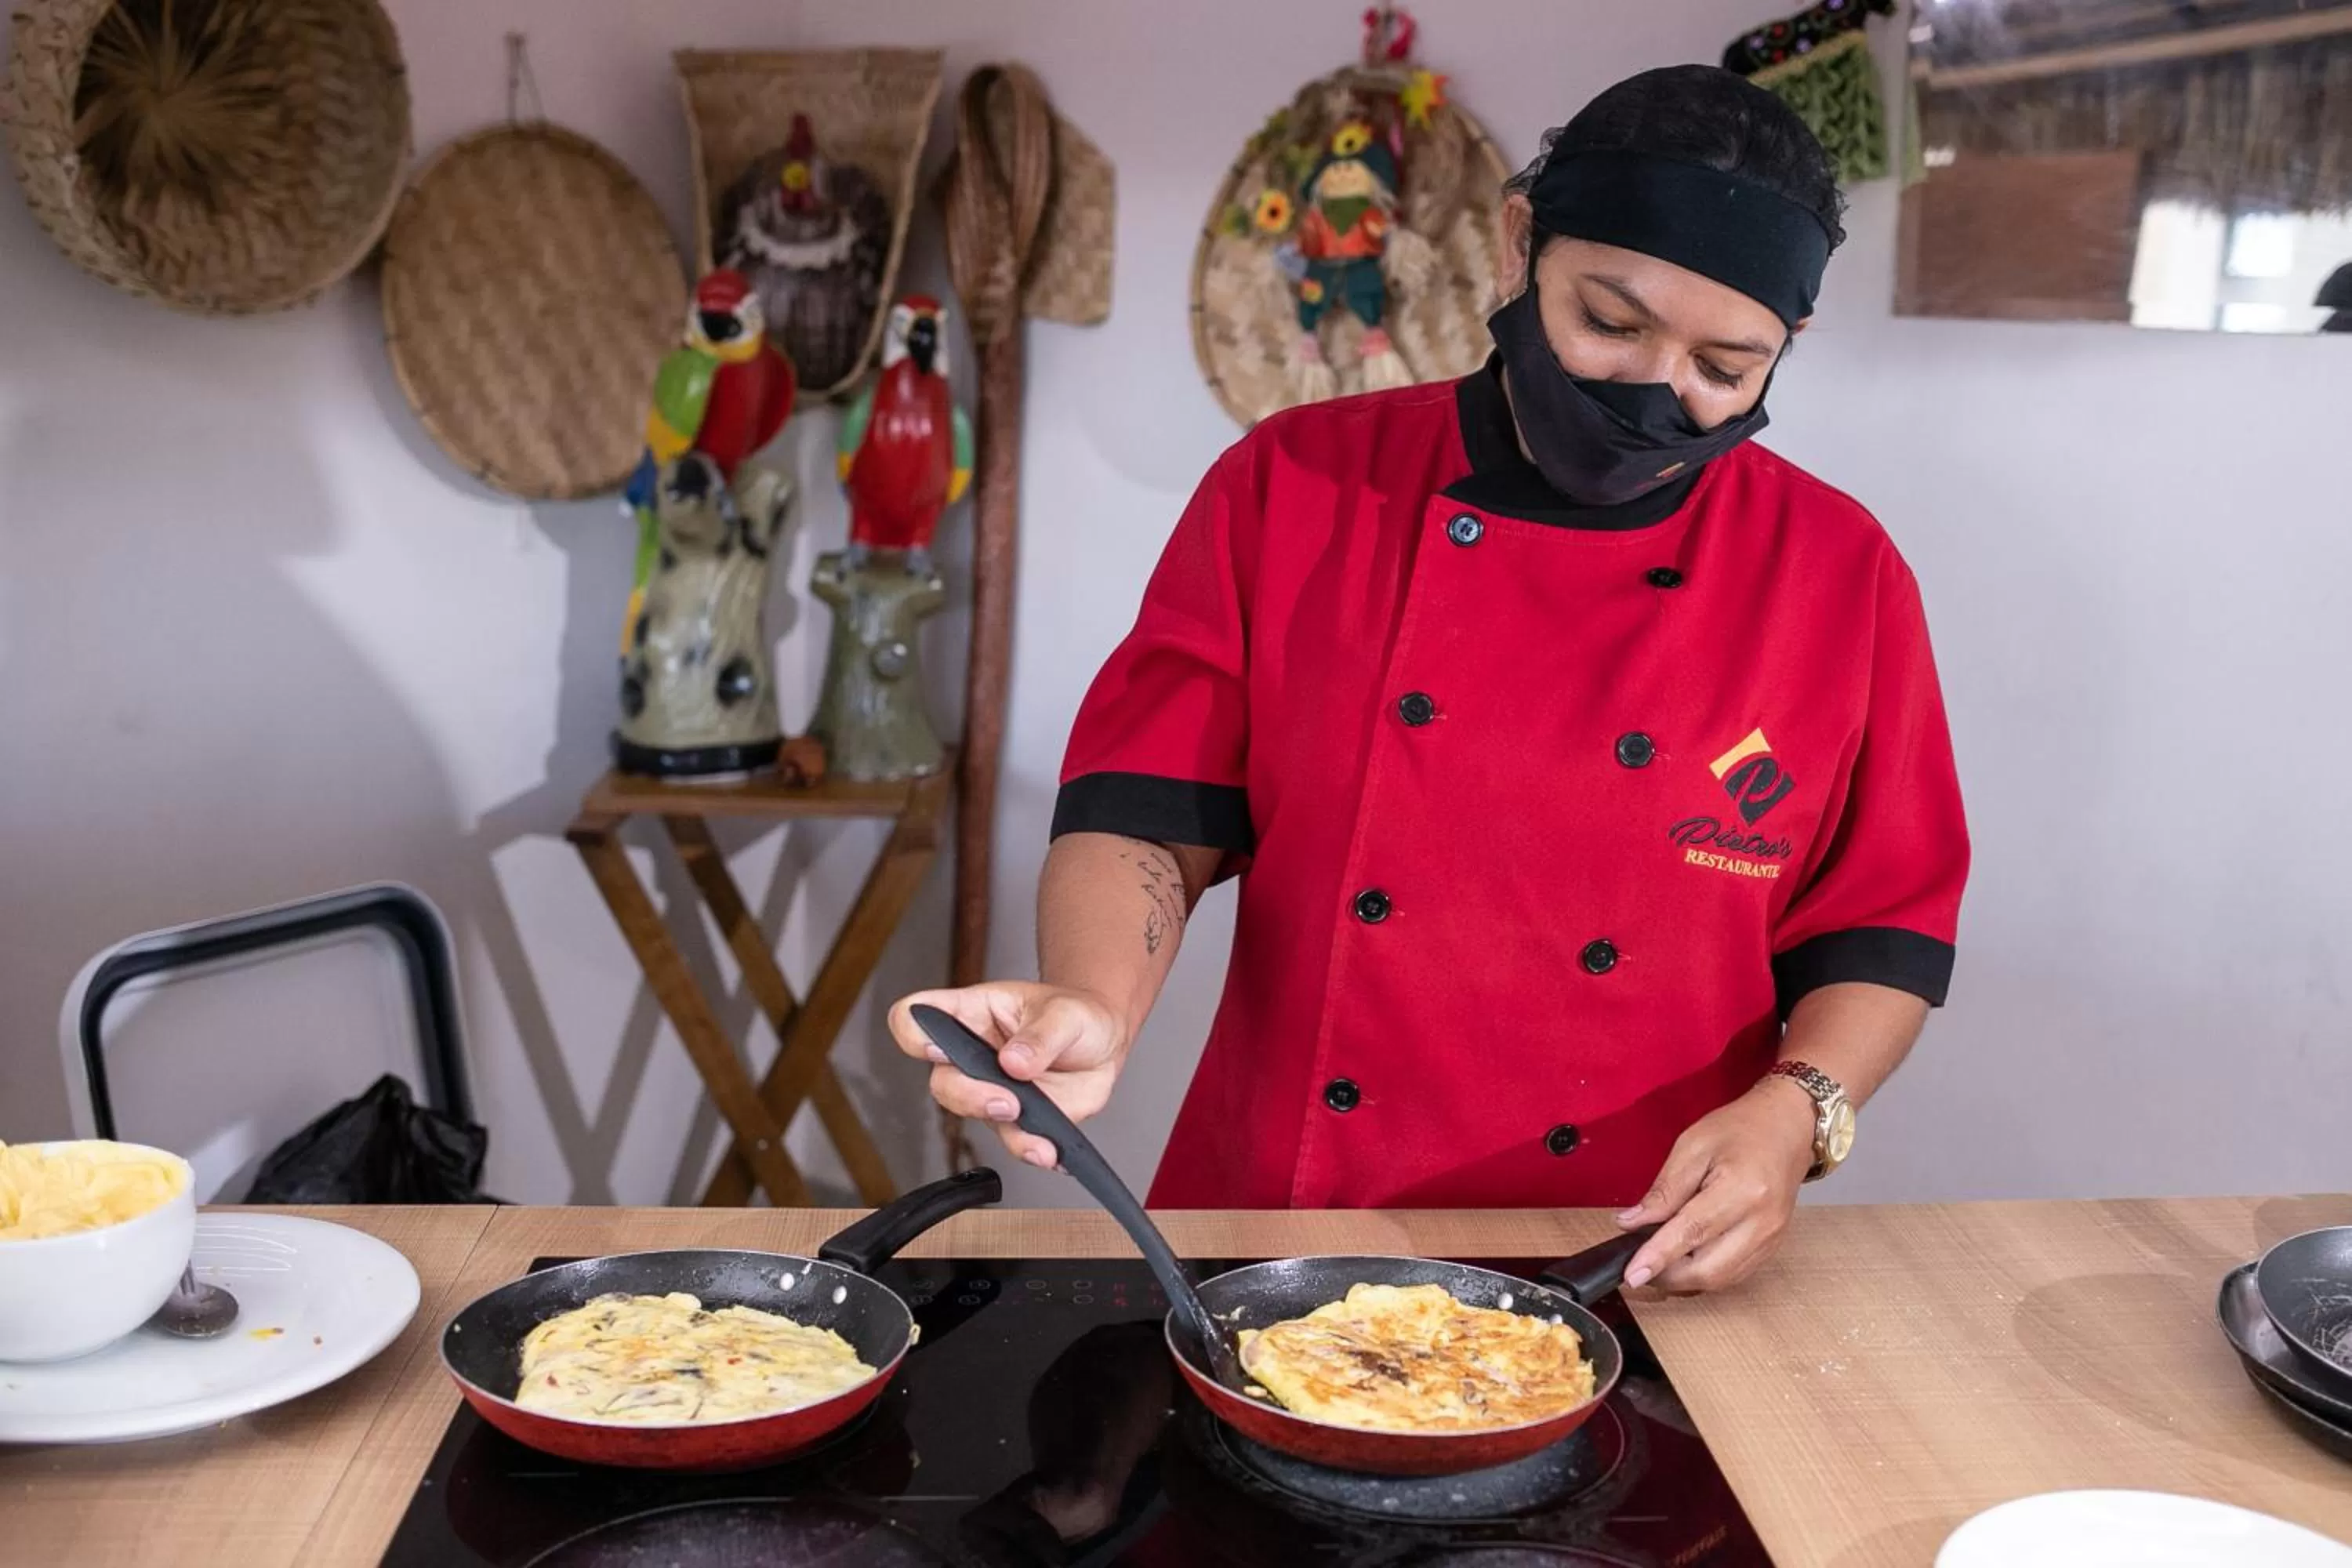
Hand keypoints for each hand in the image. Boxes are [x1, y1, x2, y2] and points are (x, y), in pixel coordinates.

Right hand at [887, 983, 1127, 1170]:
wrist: (1102, 1045)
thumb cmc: (1073, 1016)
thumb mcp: (1065, 1013)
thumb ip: (1041, 1036)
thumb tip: (1015, 1062)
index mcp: (970, 1014)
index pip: (916, 1019)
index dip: (914, 1034)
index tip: (937, 1047)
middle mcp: (971, 1056)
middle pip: (942, 1081)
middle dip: (968, 1095)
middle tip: (1005, 1100)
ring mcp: (990, 1090)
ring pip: (975, 1117)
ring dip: (1002, 1128)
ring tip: (1036, 1139)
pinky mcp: (1015, 1120)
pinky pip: (1013, 1142)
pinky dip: (1031, 1150)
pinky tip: (1049, 1151)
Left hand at [1616, 1081, 1815, 1293]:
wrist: (1787, 1128)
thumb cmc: (1739, 1130)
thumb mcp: (1692, 1147)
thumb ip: (1664, 1190)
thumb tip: (1630, 1224)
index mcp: (1741, 1189)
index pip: (1692, 1232)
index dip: (1658, 1256)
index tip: (1632, 1276)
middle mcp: (1762, 1222)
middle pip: (1708, 1270)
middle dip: (1668, 1277)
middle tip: (1638, 1265)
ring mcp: (1771, 1239)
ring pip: (1721, 1280)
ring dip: (1684, 1279)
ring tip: (1658, 1261)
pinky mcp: (1772, 1247)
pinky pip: (1734, 1275)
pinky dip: (1705, 1273)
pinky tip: (1685, 1258)